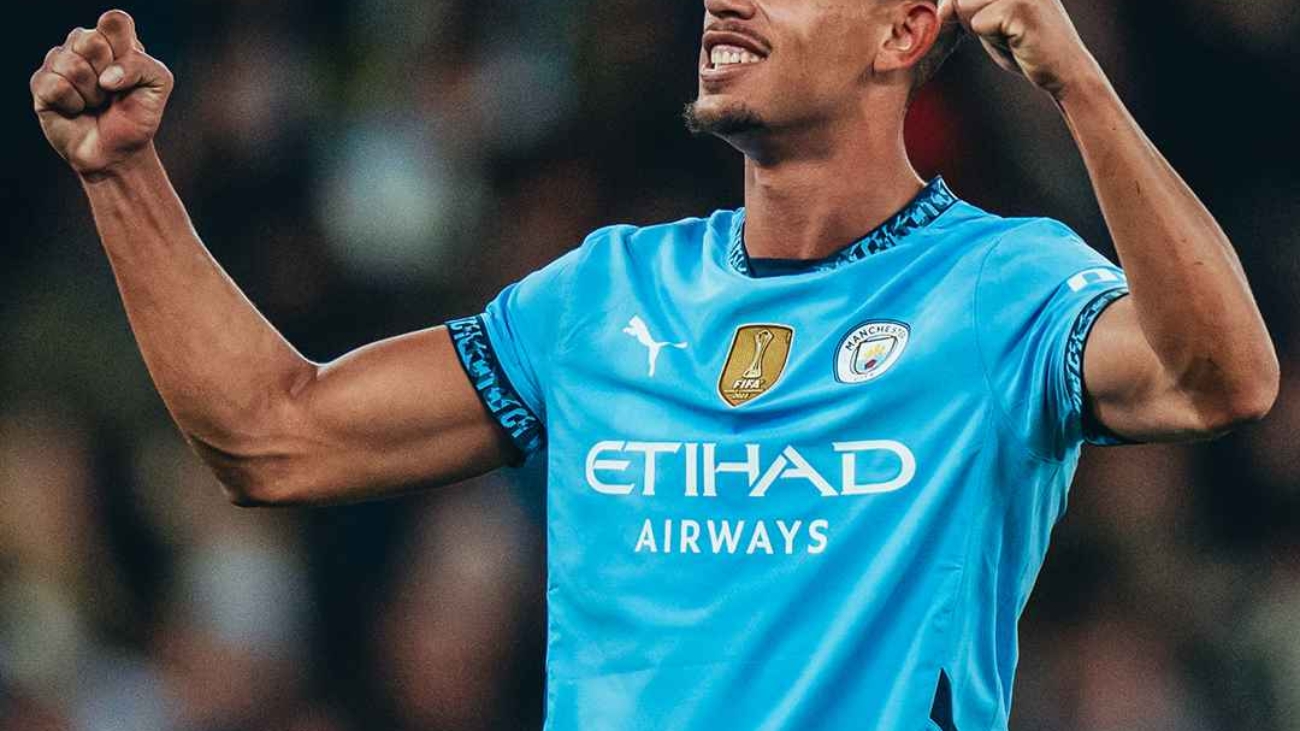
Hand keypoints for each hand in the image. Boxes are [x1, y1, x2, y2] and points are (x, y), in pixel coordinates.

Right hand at [31, 10, 173, 176]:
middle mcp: (83, 44)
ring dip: (91, 94)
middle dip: (108, 73)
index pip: (114, 20)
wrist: (118, 152)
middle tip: (111, 92)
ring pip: (72, 65)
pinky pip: (56, 86)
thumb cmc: (137, 116)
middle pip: (90, 40)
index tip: (129, 71)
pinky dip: (73, 104)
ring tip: (95, 103)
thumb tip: (107, 76)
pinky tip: (77, 109)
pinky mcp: (42, 84)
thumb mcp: (157, 85)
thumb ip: (142, 66)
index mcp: (113, 39)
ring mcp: (59, 62)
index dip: (122, 47)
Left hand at [944, 0, 1099, 97]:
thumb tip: (941, 5)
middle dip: (972, 18)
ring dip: (982, 27)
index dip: (965, 8)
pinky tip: (1018, 38)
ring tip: (1012, 33)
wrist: (1064, 70)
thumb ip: (966, 9)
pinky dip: (991, 38)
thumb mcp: (991, 22)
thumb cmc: (1026, 47)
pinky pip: (978, 22)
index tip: (995, 21)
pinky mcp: (1020, 5)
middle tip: (1008, 30)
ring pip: (966, 6)